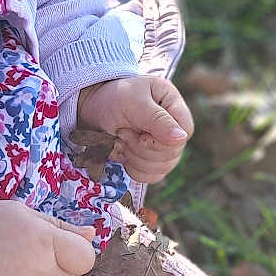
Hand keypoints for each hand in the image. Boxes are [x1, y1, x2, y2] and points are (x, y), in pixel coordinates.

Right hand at [0, 199, 96, 275]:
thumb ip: (60, 227)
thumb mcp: (22, 215)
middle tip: (23, 259)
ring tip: (11, 275)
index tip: (54, 250)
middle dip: (52, 270)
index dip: (72, 255)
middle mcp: (40, 273)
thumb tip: (93, 234)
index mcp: (44, 242)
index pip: (85, 258)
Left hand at [75, 74, 193, 185]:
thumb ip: (157, 119)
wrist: (91, 108)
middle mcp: (173, 127)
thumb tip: (181, 138)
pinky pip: (151, 176)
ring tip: (120, 139)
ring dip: (134, 157)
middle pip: (172, 154)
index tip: (140, 133)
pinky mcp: (151, 161)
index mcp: (173, 105)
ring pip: (162, 168)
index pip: (185, 133)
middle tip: (122, 131)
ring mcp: (163, 146)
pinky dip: (132, 167)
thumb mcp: (133, 103)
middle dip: (141, 147)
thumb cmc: (112, 98)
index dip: (163, 140)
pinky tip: (121, 152)